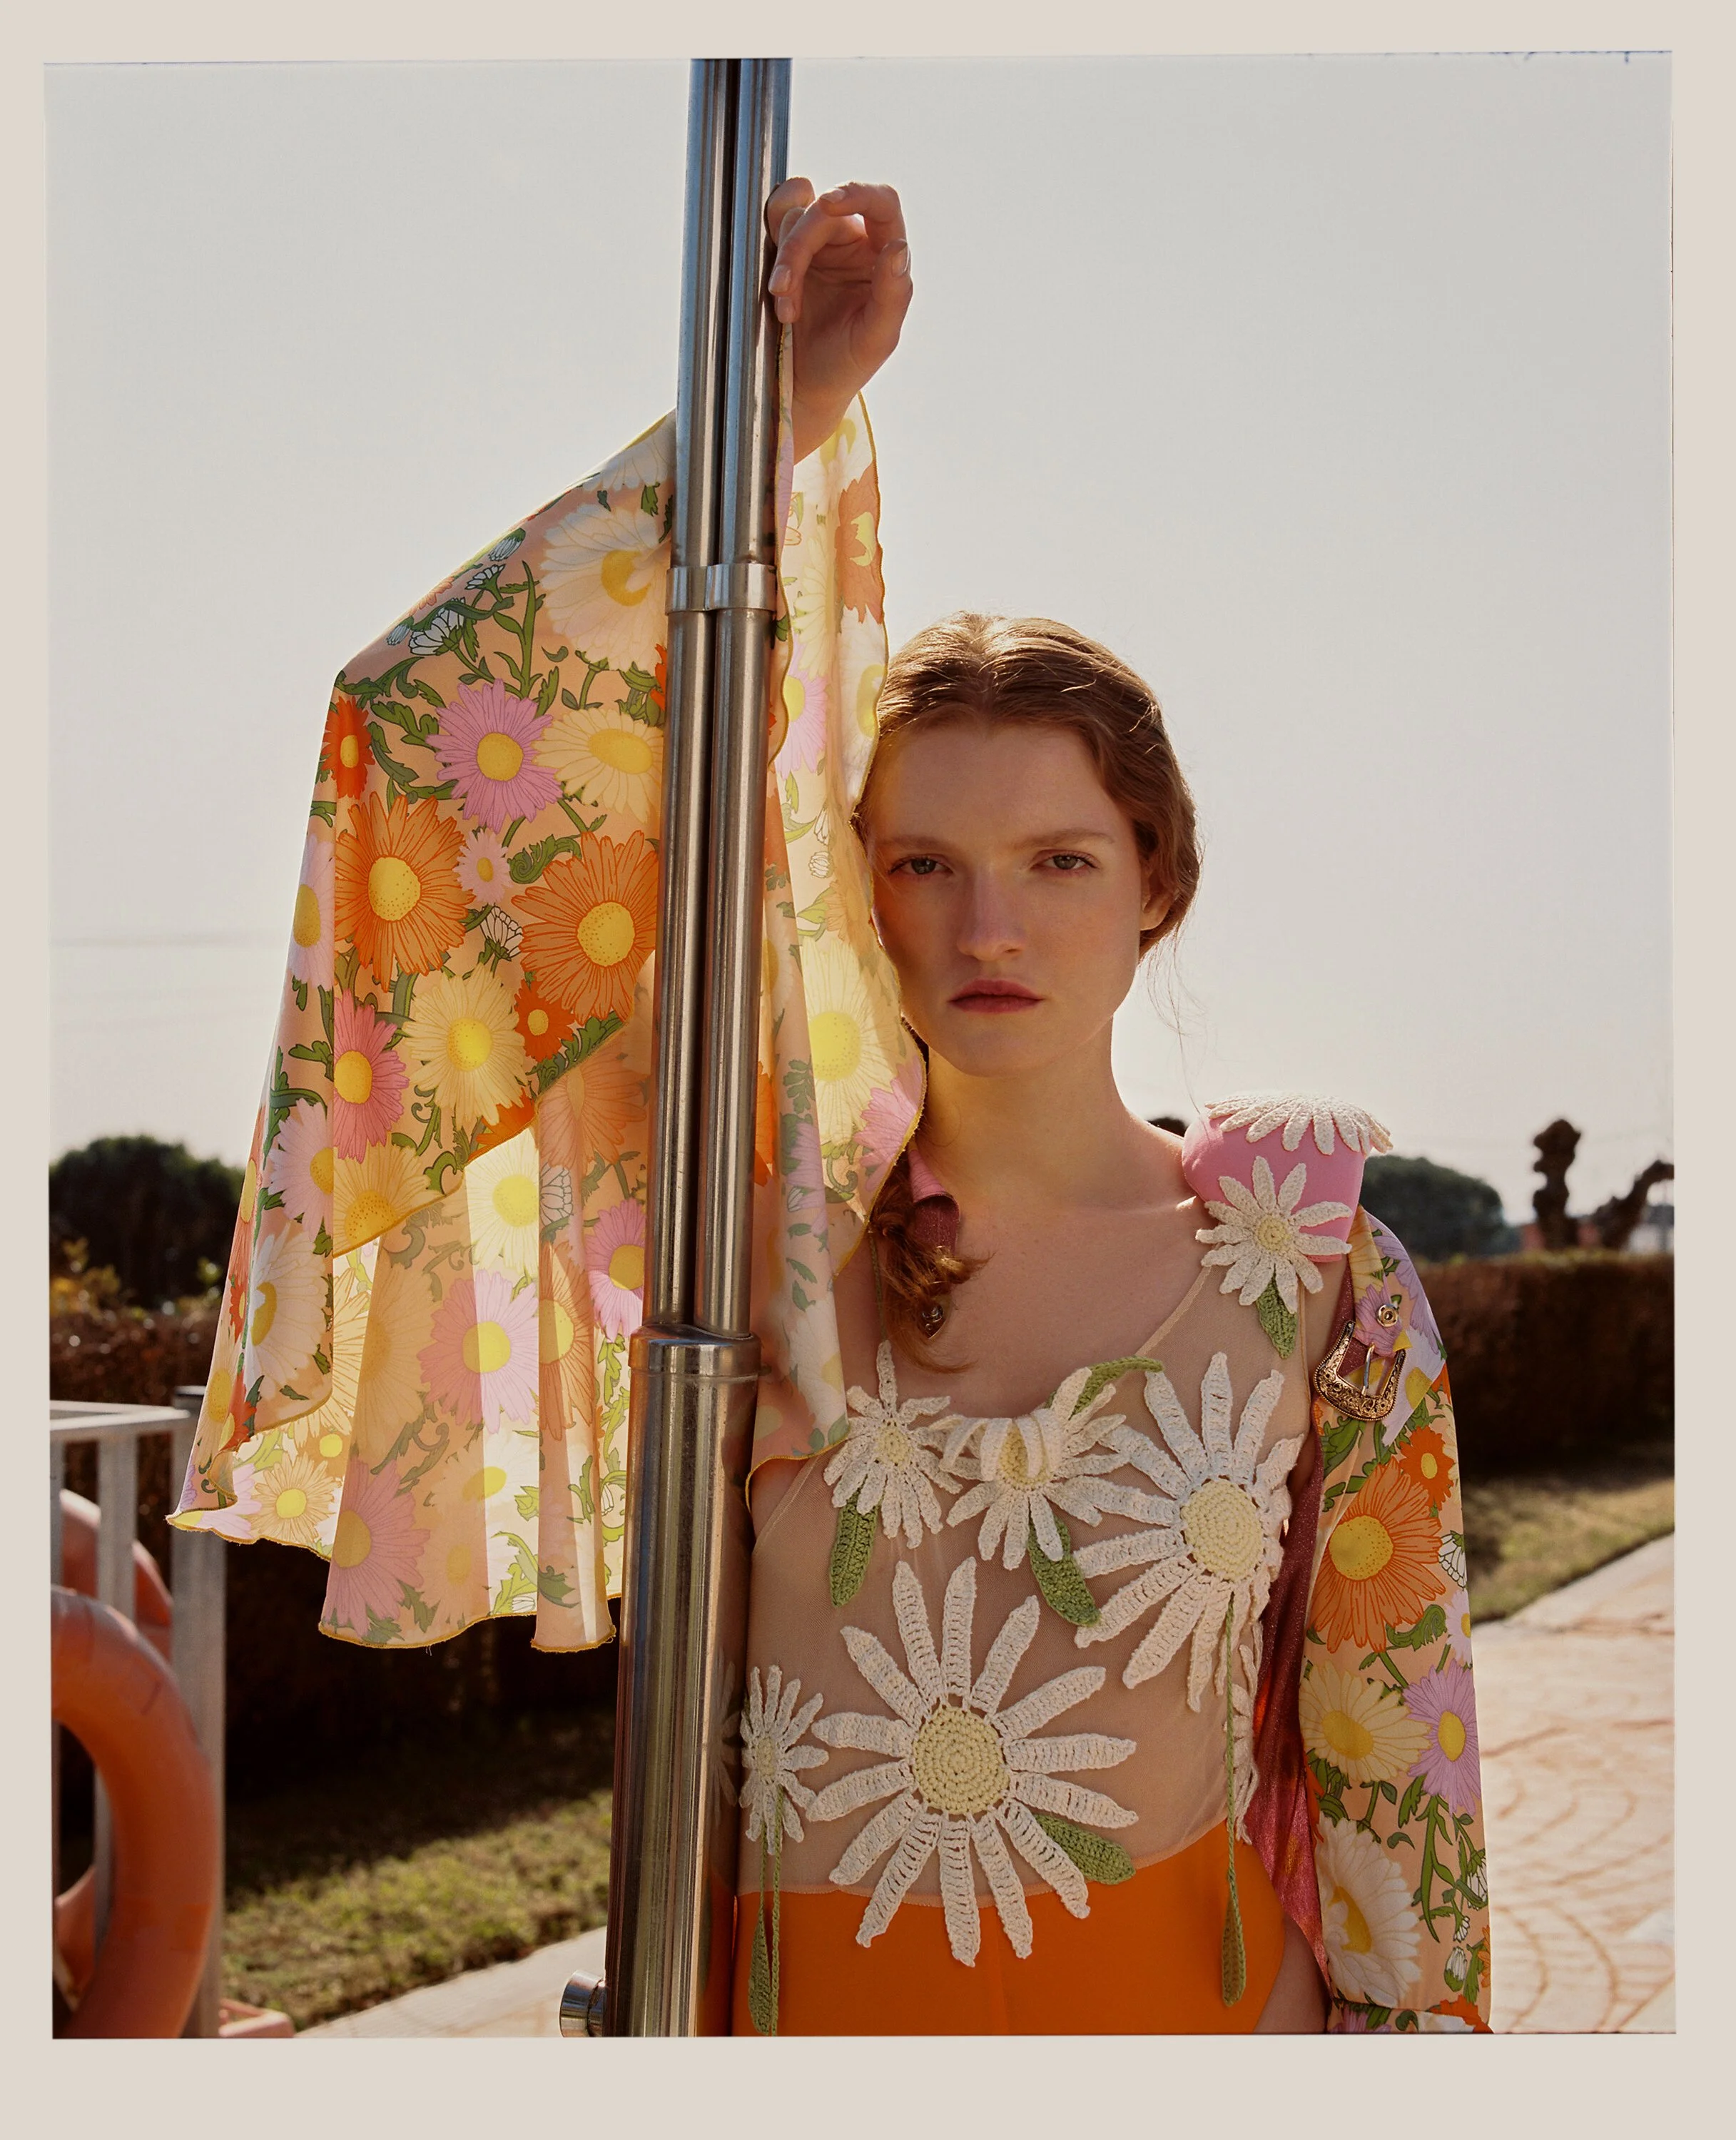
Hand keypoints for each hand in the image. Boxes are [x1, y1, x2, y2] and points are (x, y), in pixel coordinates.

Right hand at [765, 178, 911, 460]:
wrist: (804, 386)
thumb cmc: (846, 365)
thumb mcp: (875, 340)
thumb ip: (893, 295)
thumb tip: (899, 248)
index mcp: (883, 256)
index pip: (882, 204)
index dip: (857, 193)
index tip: (828, 203)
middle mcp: (854, 242)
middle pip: (825, 212)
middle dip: (799, 248)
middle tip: (784, 294)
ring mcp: (820, 244)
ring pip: (795, 218)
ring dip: (784, 261)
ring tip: (784, 309)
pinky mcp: (790, 250)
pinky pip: (775, 226)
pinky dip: (770, 255)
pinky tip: (776, 293)